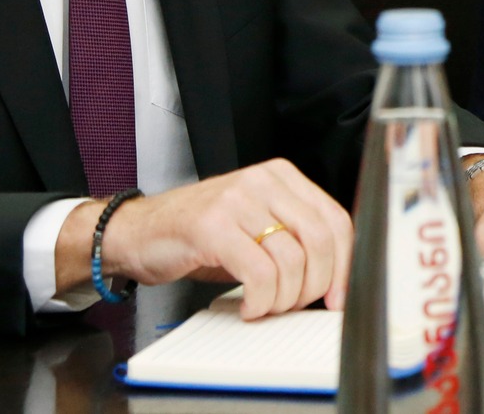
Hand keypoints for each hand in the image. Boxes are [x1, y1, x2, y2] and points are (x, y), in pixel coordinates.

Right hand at [56, 159, 352, 320]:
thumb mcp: (255, 227)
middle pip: (319, 239)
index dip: (345, 264)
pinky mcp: (212, 226)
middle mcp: (263, 181)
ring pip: (291, 259)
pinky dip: (260, 300)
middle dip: (315, 285)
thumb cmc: (200, 234)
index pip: (334, 219)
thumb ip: (293, 239)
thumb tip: (335, 279)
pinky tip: (249, 306)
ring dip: (283, 299)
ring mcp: (237, 200)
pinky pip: (259, 272)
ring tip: (266, 307)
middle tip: (296, 306)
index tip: (338, 296)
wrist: (138, 232)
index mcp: (281, 177)